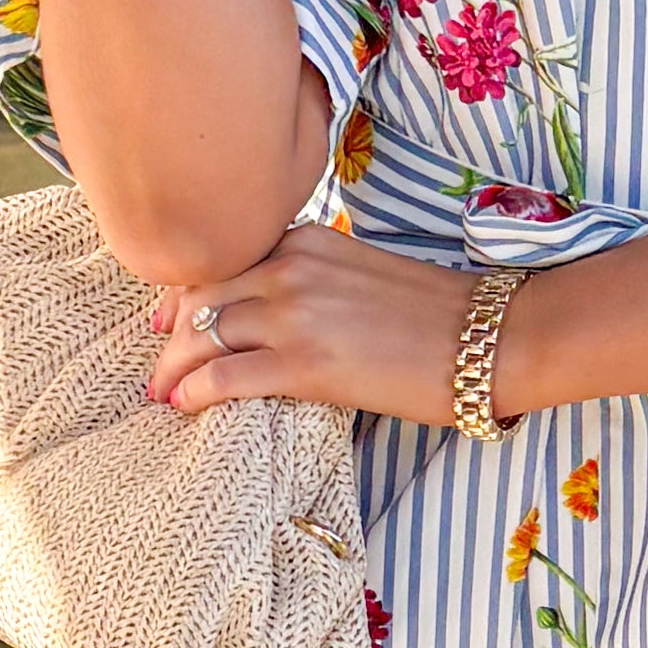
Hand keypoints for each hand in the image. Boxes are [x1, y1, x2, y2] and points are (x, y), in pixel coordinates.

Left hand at [147, 229, 476, 427]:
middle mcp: (290, 267)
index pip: (219, 260)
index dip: (184, 294)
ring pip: (200, 336)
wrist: (487, 338)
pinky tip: (182, 407)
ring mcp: (294, 313)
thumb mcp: (359, 270)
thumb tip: (271, 310)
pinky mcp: (305, 364)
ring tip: (164, 394)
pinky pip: (222, 376)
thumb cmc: (435, 314)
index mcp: (304, 240)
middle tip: (160, 366)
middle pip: (199, 298)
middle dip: (171, 335)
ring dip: (173, 369)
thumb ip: (310, 276)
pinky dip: (191, 392)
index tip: (167, 318)